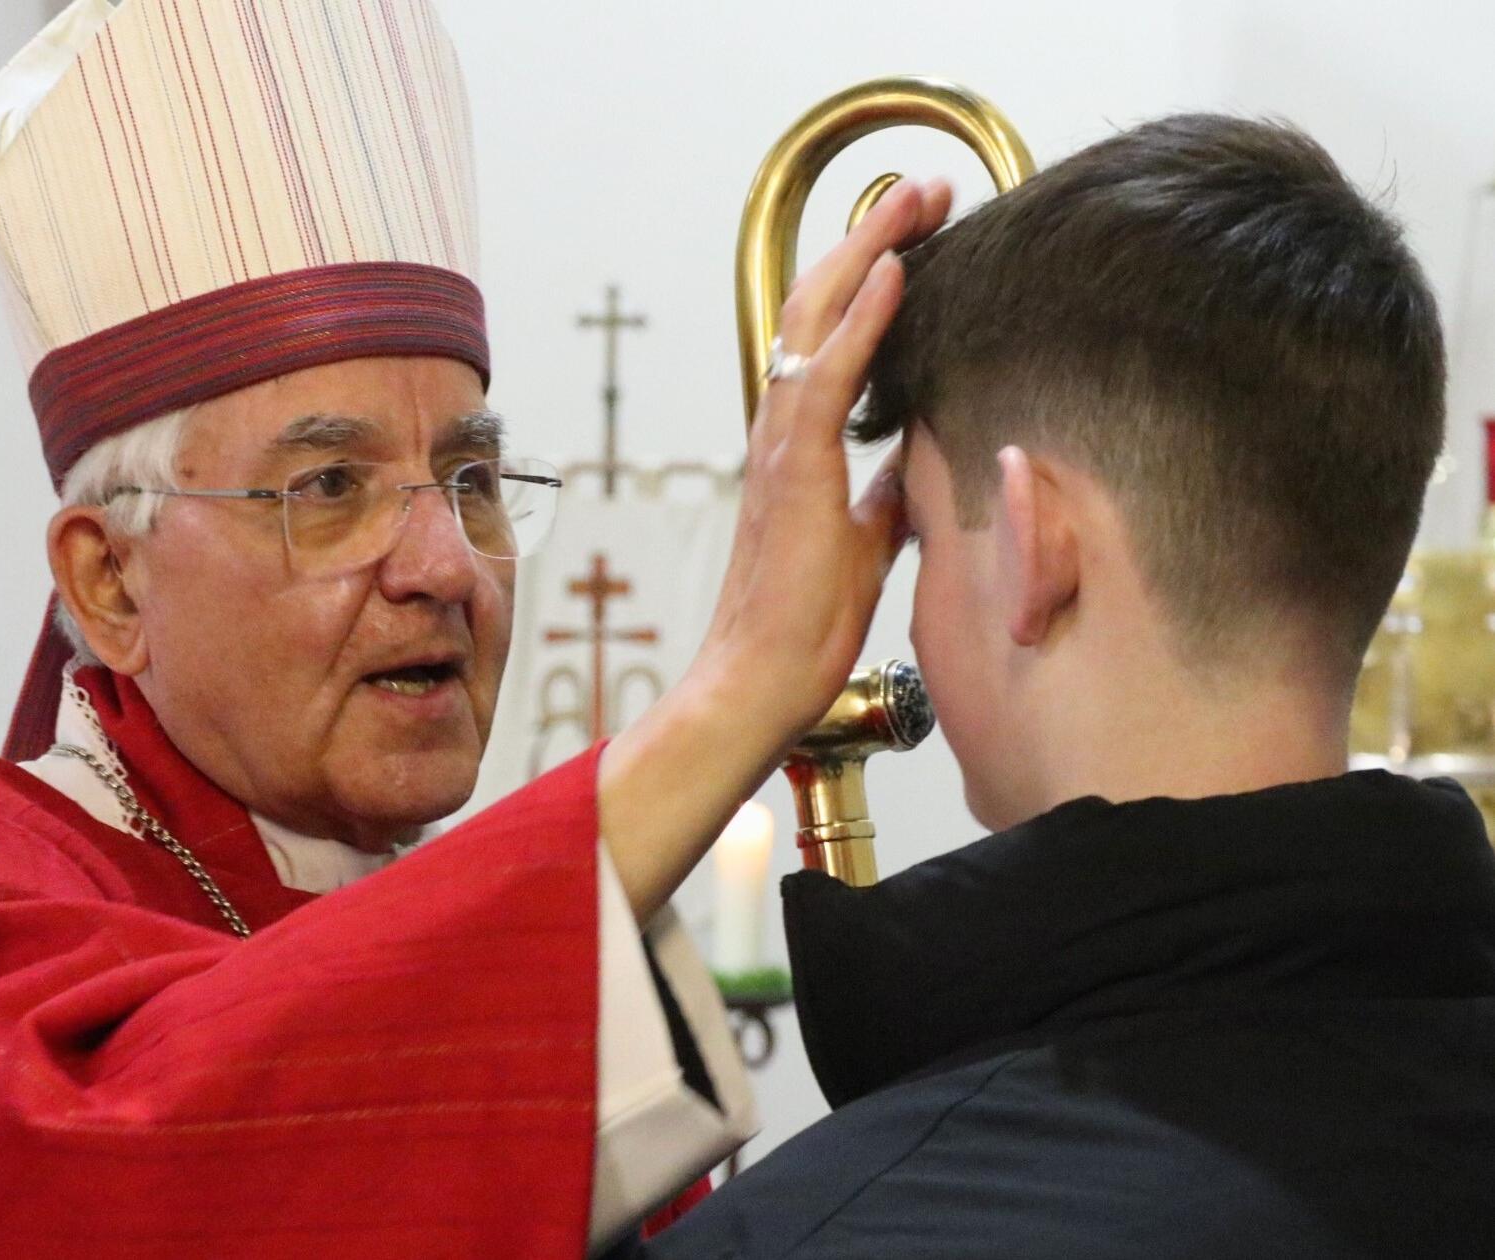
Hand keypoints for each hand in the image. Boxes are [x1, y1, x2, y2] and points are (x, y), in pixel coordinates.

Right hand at [599, 177, 950, 922]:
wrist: (764, 682)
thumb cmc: (804, 624)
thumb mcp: (864, 541)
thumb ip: (883, 493)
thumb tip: (916, 462)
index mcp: (797, 446)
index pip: (830, 338)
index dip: (869, 280)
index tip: (917, 237)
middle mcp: (781, 429)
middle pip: (817, 306)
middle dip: (870, 239)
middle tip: (922, 190)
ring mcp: (782, 444)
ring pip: (815, 320)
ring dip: (868, 251)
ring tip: (915, 199)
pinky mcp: (796, 469)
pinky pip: (828, 373)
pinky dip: (862, 316)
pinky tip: (897, 269)